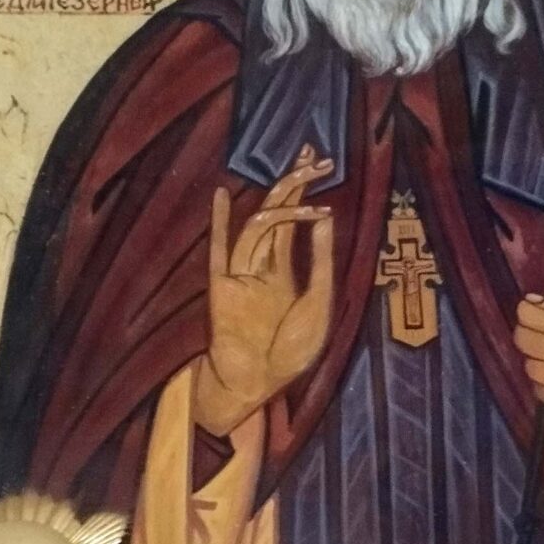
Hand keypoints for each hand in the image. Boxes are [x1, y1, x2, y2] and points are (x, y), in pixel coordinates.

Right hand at [194, 145, 335, 435]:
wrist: (258, 386)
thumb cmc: (290, 354)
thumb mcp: (319, 302)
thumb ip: (320, 260)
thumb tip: (324, 216)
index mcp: (283, 273)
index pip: (294, 221)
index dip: (305, 192)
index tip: (320, 163)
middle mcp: (261, 268)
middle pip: (276, 214)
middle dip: (294, 183)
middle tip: (314, 156)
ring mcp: (241, 275)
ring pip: (257, 227)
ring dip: (280, 202)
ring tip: (302, 179)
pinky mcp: (222, 288)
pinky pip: (219, 251)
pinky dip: (219, 223)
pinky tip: (222, 197)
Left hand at [513, 295, 543, 421]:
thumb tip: (531, 302)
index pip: (543, 320)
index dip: (526, 313)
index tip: (524, 309)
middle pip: (533, 345)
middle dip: (523, 333)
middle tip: (526, 328)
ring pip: (534, 369)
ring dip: (533, 359)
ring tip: (543, 352)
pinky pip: (543, 393)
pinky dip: (541, 382)